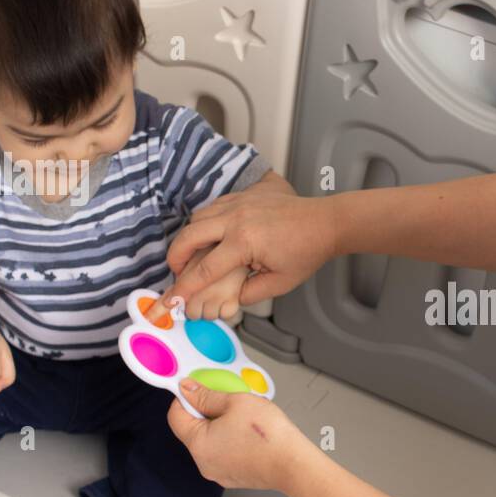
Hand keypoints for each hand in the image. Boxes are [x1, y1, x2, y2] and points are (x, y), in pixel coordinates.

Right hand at [145, 179, 338, 325]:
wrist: (325, 223)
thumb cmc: (307, 252)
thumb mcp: (279, 283)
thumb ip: (248, 293)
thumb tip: (225, 299)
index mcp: (244, 242)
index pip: (205, 270)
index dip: (184, 288)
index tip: (171, 300)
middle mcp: (236, 219)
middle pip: (189, 236)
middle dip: (175, 257)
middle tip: (176, 273)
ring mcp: (238, 204)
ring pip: (197, 218)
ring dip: (188, 238)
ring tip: (190, 256)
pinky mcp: (243, 196)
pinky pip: (212, 207)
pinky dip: (203, 223)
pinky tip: (208, 237)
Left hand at [166, 378, 317, 493]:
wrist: (294, 464)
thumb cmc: (269, 436)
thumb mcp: (236, 401)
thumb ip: (207, 395)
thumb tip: (188, 389)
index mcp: (198, 444)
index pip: (175, 416)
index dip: (186, 398)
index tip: (199, 389)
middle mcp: (203, 462)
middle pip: (193, 429)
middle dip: (208, 412)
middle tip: (231, 403)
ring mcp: (218, 473)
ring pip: (210, 442)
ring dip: (222, 427)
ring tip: (245, 421)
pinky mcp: (233, 477)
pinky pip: (224, 454)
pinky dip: (232, 442)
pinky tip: (250, 436)